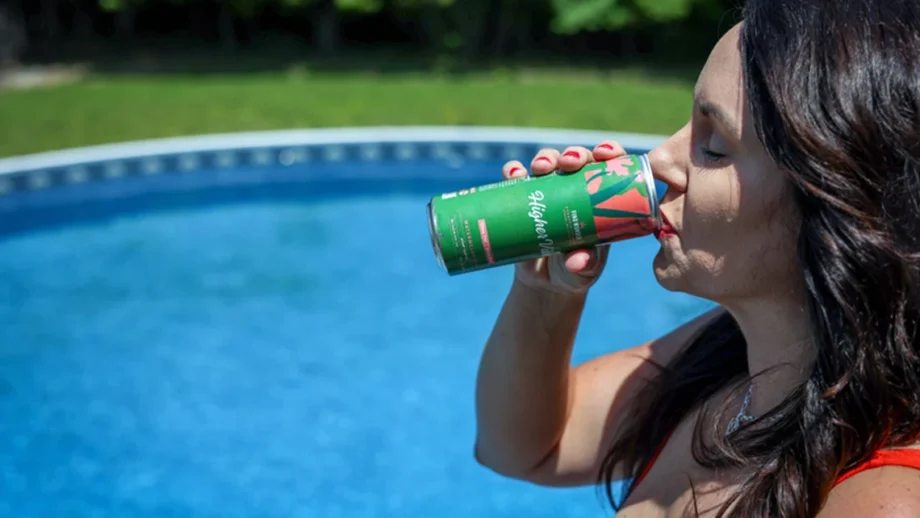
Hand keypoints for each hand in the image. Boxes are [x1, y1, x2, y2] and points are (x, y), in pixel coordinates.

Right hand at [501, 140, 629, 293]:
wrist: (546, 284)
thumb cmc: (577, 272)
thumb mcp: (586, 270)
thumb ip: (585, 264)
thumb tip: (575, 262)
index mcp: (600, 199)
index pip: (609, 167)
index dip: (610, 152)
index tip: (605, 154)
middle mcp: (575, 188)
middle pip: (578, 158)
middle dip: (574, 154)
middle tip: (569, 163)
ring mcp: (548, 191)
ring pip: (548, 161)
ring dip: (545, 158)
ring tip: (540, 168)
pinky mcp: (523, 199)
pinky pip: (517, 177)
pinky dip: (513, 171)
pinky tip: (514, 175)